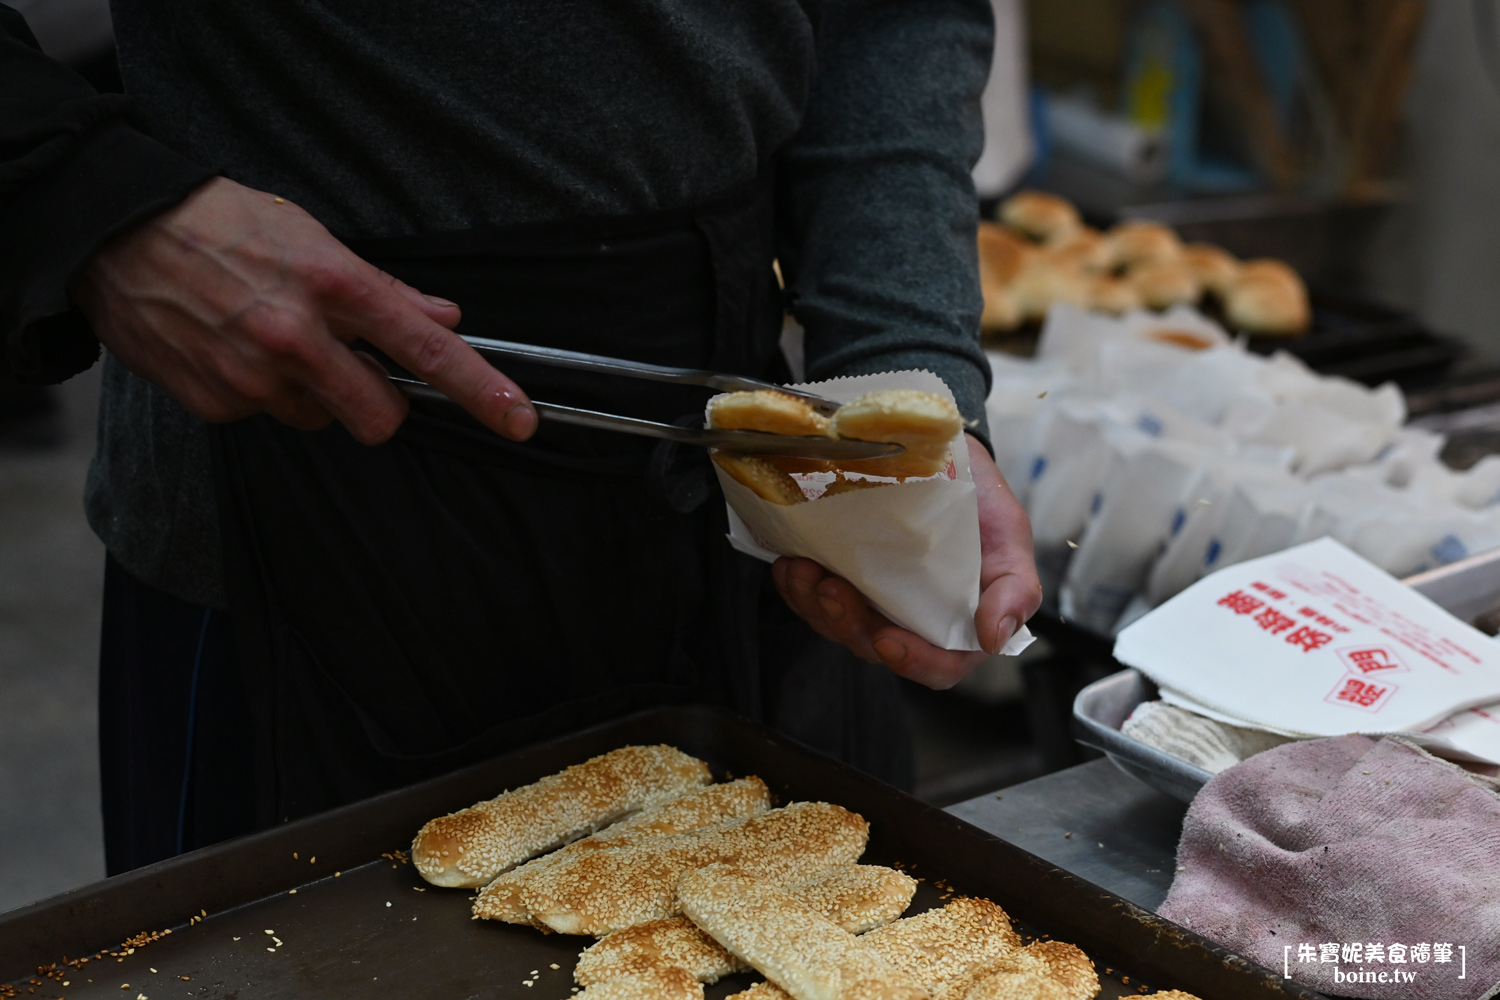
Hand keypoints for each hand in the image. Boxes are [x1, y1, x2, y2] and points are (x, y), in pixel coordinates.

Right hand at [71, 176, 535, 444]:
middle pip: (379, 416)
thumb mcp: (310, 236)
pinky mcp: (216, 403)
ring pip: (320, 418)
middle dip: (377, 403)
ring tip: (272, 340)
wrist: (115, 234)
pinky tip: (233, 350)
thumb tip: (445, 319)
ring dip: (313, 393)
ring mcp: (253, 377)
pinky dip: (262, 393)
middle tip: (352, 367)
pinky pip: (266, 417)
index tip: (517, 419)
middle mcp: (296, 338)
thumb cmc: (220, 224)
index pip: (424, 348)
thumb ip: (383, 290)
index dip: (479, 388)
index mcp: (333, 285)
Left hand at [772, 433, 1041, 688]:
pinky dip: (796, 586)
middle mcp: (910, 623)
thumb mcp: (1011, 538)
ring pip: (835, 625)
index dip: (913, 662)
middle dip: (846, 623)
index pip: (938, 667)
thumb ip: (1016, 590)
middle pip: (873, 646)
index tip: (887, 640)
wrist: (944, 453)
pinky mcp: (841, 579)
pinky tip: (792, 563)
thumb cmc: (983, 503)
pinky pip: (809, 598)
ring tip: (804, 571)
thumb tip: (996, 637)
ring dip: (813, 605)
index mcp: (957, 626)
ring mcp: (871, 603)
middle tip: (832, 588)